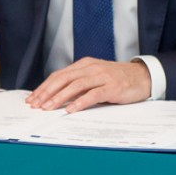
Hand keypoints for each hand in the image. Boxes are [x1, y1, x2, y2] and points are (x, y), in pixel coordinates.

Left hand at [25, 58, 152, 112]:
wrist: (143, 77)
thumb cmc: (117, 79)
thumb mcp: (95, 77)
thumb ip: (79, 84)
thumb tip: (55, 97)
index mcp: (85, 64)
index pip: (59, 75)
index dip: (44, 87)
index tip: (32, 99)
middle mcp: (92, 68)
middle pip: (64, 79)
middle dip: (47, 92)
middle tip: (36, 105)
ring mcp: (103, 76)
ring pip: (76, 85)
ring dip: (60, 97)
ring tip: (48, 108)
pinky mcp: (113, 86)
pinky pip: (94, 94)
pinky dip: (80, 102)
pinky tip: (71, 109)